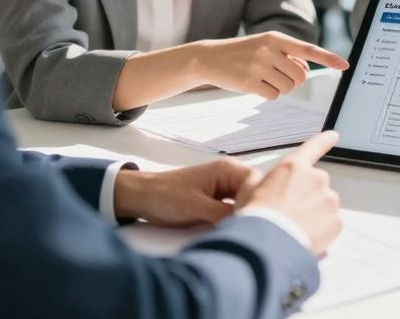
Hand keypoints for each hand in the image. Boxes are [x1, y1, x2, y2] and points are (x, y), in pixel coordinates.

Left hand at [114, 158, 261, 226]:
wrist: (140, 197)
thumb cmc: (163, 195)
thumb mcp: (195, 207)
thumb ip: (223, 214)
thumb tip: (246, 223)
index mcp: (226, 169)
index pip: (257, 182)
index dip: (259, 201)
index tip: (255, 219)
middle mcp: (229, 176)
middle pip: (255, 192)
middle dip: (254, 209)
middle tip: (250, 228)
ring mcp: (224, 189)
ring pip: (246, 202)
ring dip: (244, 215)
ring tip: (242, 230)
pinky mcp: (217, 201)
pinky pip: (234, 209)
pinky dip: (235, 219)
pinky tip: (233, 230)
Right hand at [192, 31, 348, 99]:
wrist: (210, 57)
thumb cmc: (243, 53)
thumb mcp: (265, 45)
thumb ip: (287, 55)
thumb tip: (304, 71)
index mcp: (276, 38)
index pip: (309, 49)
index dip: (329, 58)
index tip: (345, 65)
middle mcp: (269, 49)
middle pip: (301, 76)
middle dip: (295, 81)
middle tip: (279, 77)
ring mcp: (258, 65)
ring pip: (288, 88)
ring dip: (280, 88)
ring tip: (264, 79)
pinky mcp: (249, 82)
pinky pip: (273, 96)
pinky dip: (268, 95)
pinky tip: (255, 86)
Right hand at [237, 131, 342, 254]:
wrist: (267, 243)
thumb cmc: (255, 217)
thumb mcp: (246, 190)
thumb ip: (258, 180)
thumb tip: (260, 182)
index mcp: (293, 168)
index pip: (312, 148)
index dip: (323, 141)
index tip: (334, 135)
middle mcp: (315, 179)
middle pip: (316, 186)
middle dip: (307, 198)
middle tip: (289, 215)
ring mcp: (328, 200)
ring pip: (324, 206)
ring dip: (314, 215)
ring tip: (293, 230)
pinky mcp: (336, 221)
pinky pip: (330, 225)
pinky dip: (321, 232)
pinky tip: (304, 238)